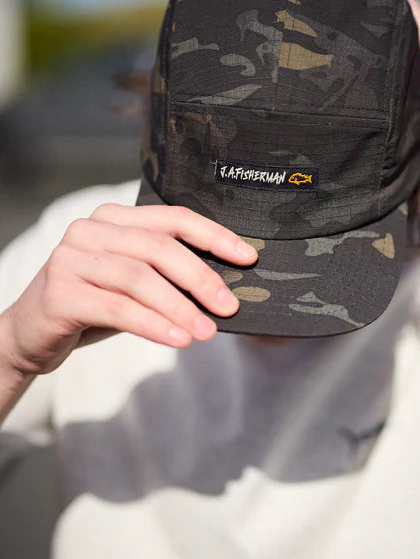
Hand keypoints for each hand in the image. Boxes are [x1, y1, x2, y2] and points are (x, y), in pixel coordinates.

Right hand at [1, 204, 257, 377]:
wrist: (32, 333)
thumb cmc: (94, 305)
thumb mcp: (134, 284)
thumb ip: (168, 275)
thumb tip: (226, 290)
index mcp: (114, 218)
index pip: (173, 218)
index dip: (214, 236)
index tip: (249, 257)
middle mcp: (90, 229)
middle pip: (159, 248)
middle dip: (201, 278)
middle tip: (229, 306)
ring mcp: (70, 257)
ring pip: (140, 279)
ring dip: (180, 308)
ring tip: (206, 332)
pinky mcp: (60, 291)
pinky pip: (118, 308)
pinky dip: (154, 325)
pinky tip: (178, 340)